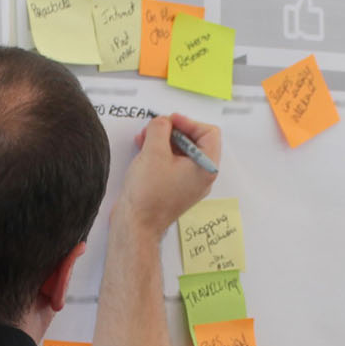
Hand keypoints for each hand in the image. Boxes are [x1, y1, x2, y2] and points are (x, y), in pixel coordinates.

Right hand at [116, 114, 219, 237]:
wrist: (135, 224)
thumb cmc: (148, 196)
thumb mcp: (154, 151)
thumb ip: (160, 128)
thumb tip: (163, 122)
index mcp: (206, 168)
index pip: (209, 133)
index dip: (189, 122)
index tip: (171, 120)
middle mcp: (201, 177)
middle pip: (195, 141)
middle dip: (173, 130)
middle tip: (155, 128)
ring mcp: (189, 184)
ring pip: (181, 152)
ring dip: (163, 141)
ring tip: (144, 138)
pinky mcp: (175, 189)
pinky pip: (173, 164)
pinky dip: (160, 154)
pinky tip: (143, 149)